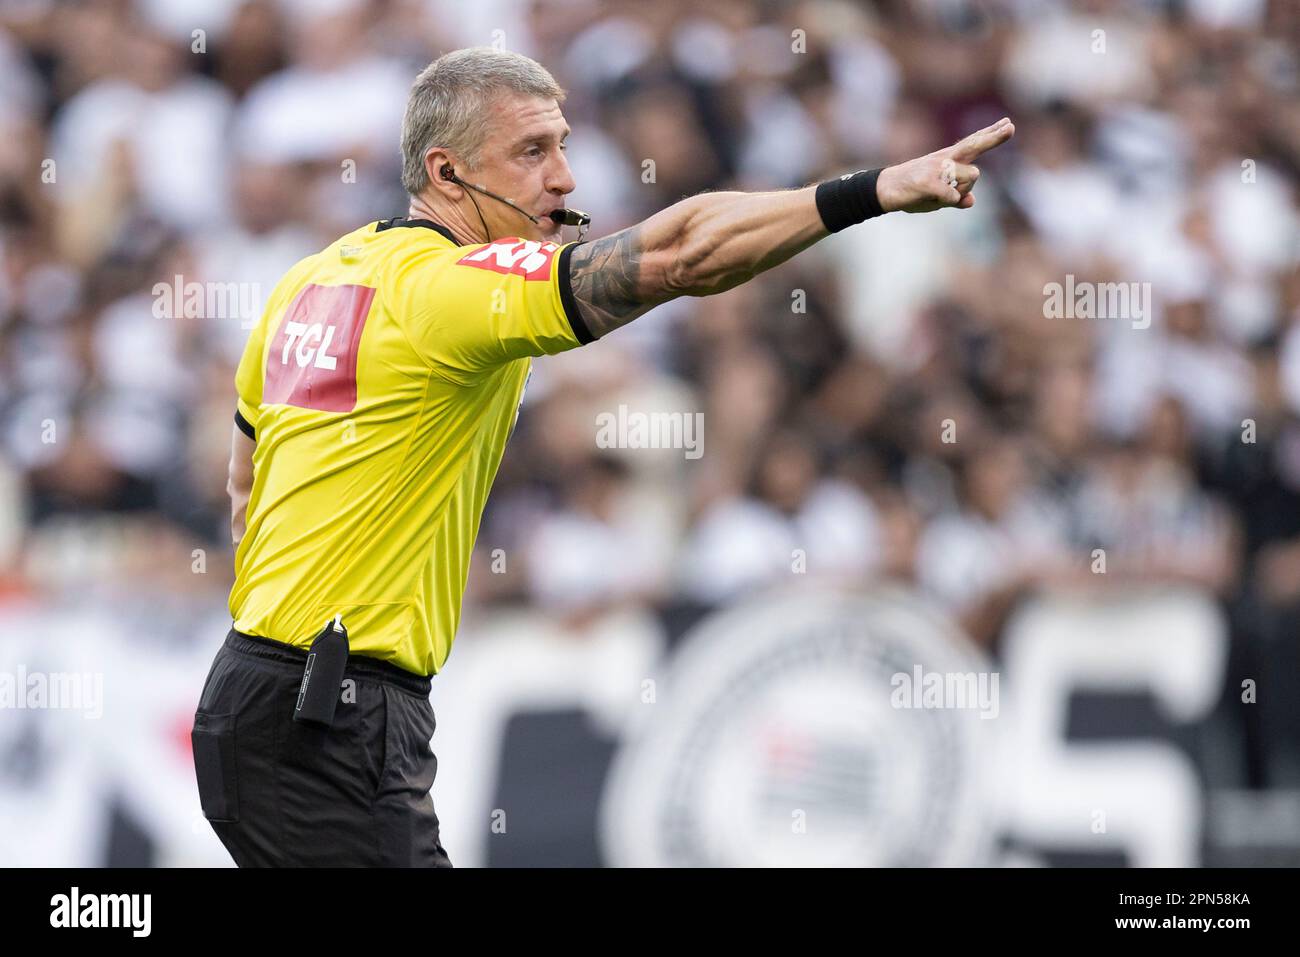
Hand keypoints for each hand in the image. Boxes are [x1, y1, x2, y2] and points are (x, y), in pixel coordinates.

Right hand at [875, 117, 1014, 213]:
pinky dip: (949, 200)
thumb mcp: (937, 196)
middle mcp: (946, 158)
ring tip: (940, 194)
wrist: (885, 190)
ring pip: (971, 177)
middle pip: (975, 146)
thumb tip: (971, 201)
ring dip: (962, 189)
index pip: (974, 143)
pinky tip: (937, 199)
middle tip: (1011, 128)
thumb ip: (956, 197)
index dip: (992, 135)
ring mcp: (938, 168)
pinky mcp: (929, 181)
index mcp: (949, 159)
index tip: (1007, 124)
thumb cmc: (913, 192)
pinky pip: (953, 194)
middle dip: (994, 139)